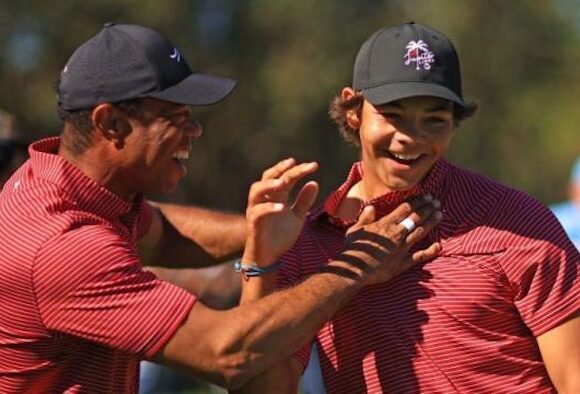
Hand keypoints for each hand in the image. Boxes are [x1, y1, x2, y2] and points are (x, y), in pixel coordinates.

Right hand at [243, 158, 319, 265]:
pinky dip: (268, 208)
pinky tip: (281, 207)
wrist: (268, 258)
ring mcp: (256, 210)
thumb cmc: (280, 236)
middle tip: (294, 163)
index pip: (285, 177)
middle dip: (280, 168)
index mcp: (275, 196)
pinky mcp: (253, 223)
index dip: (297, 170)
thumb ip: (304, 201)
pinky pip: (258, 212)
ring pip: (256, 190)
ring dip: (269, 184)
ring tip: (283, 182)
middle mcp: (264, 199)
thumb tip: (314, 182)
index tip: (314, 166)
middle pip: (268, 177)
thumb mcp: (297, 218)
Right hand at [327, 195, 441, 284]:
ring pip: (420, 232)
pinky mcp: (403, 262)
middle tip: (436, 202)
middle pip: (416, 217)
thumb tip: (372, 207)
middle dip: (427, 208)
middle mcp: (396, 233)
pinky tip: (439, 245)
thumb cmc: (353, 249)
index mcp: (385, 224)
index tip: (426, 196)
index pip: (405, 208)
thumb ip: (365, 217)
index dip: (417, 201)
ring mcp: (402, 248)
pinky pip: (420, 256)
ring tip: (439, 214)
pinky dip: (430, 251)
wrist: (355, 269)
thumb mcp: (355, 229)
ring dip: (431, 222)